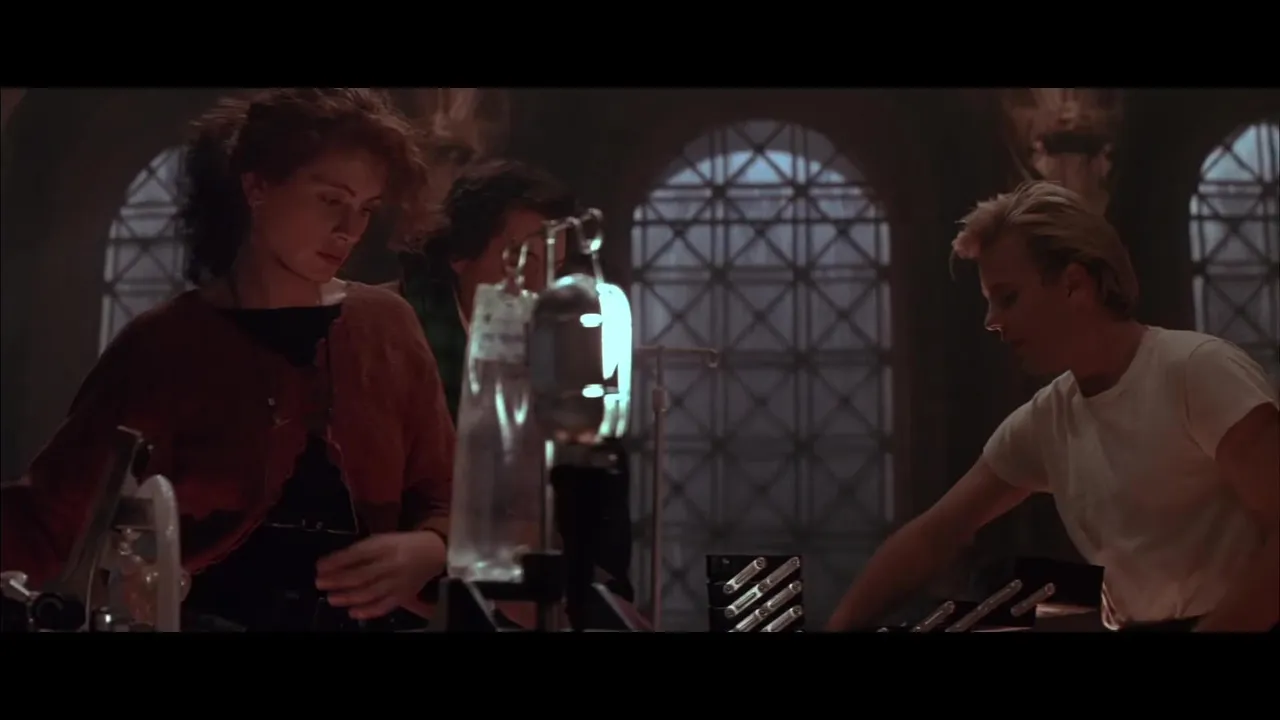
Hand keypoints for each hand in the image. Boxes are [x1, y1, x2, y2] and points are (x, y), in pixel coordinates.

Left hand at [315, 531, 445, 619]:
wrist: (434, 553)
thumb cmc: (403, 545)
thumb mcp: (382, 540)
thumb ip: (361, 550)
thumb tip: (334, 562)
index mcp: (386, 545)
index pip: (358, 553)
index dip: (337, 561)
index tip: (320, 566)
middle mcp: (392, 563)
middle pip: (362, 574)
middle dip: (338, 580)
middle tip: (321, 583)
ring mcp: (398, 581)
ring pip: (371, 592)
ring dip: (349, 596)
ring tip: (332, 598)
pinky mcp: (404, 595)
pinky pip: (385, 605)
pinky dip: (369, 610)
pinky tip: (354, 612)